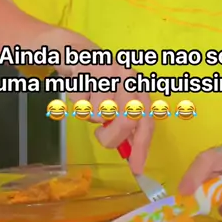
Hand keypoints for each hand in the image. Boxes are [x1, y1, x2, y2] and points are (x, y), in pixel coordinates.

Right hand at [56, 42, 153, 174]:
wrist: (74, 52)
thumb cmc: (96, 83)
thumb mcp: (114, 104)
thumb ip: (125, 127)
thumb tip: (133, 158)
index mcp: (140, 91)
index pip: (147, 123)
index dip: (142, 147)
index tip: (136, 169)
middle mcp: (131, 79)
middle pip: (126, 121)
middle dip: (110, 135)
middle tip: (99, 132)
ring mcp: (113, 71)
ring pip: (100, 114)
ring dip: (89, 113)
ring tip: (88, 97)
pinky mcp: (92, 65)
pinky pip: (81, 101)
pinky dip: (77, 99)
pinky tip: (80, 86)